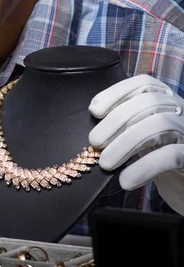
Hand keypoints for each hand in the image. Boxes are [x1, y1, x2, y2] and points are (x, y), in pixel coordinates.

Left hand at [88, 74, 183, 214]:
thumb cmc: (156, 154)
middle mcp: (181, 110)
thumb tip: (92, 128)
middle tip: (94, 143)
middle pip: (148, 103)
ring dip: (125, 144)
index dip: (116, 93)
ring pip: (159, 125)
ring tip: (105, 163)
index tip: (94, 111)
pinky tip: (125, 181)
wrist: (183, 182)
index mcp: (166, 99)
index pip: (144, 84)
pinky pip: (171, 156)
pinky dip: (144, 167)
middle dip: (116, 121)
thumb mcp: (139, 132)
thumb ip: (123, 123)